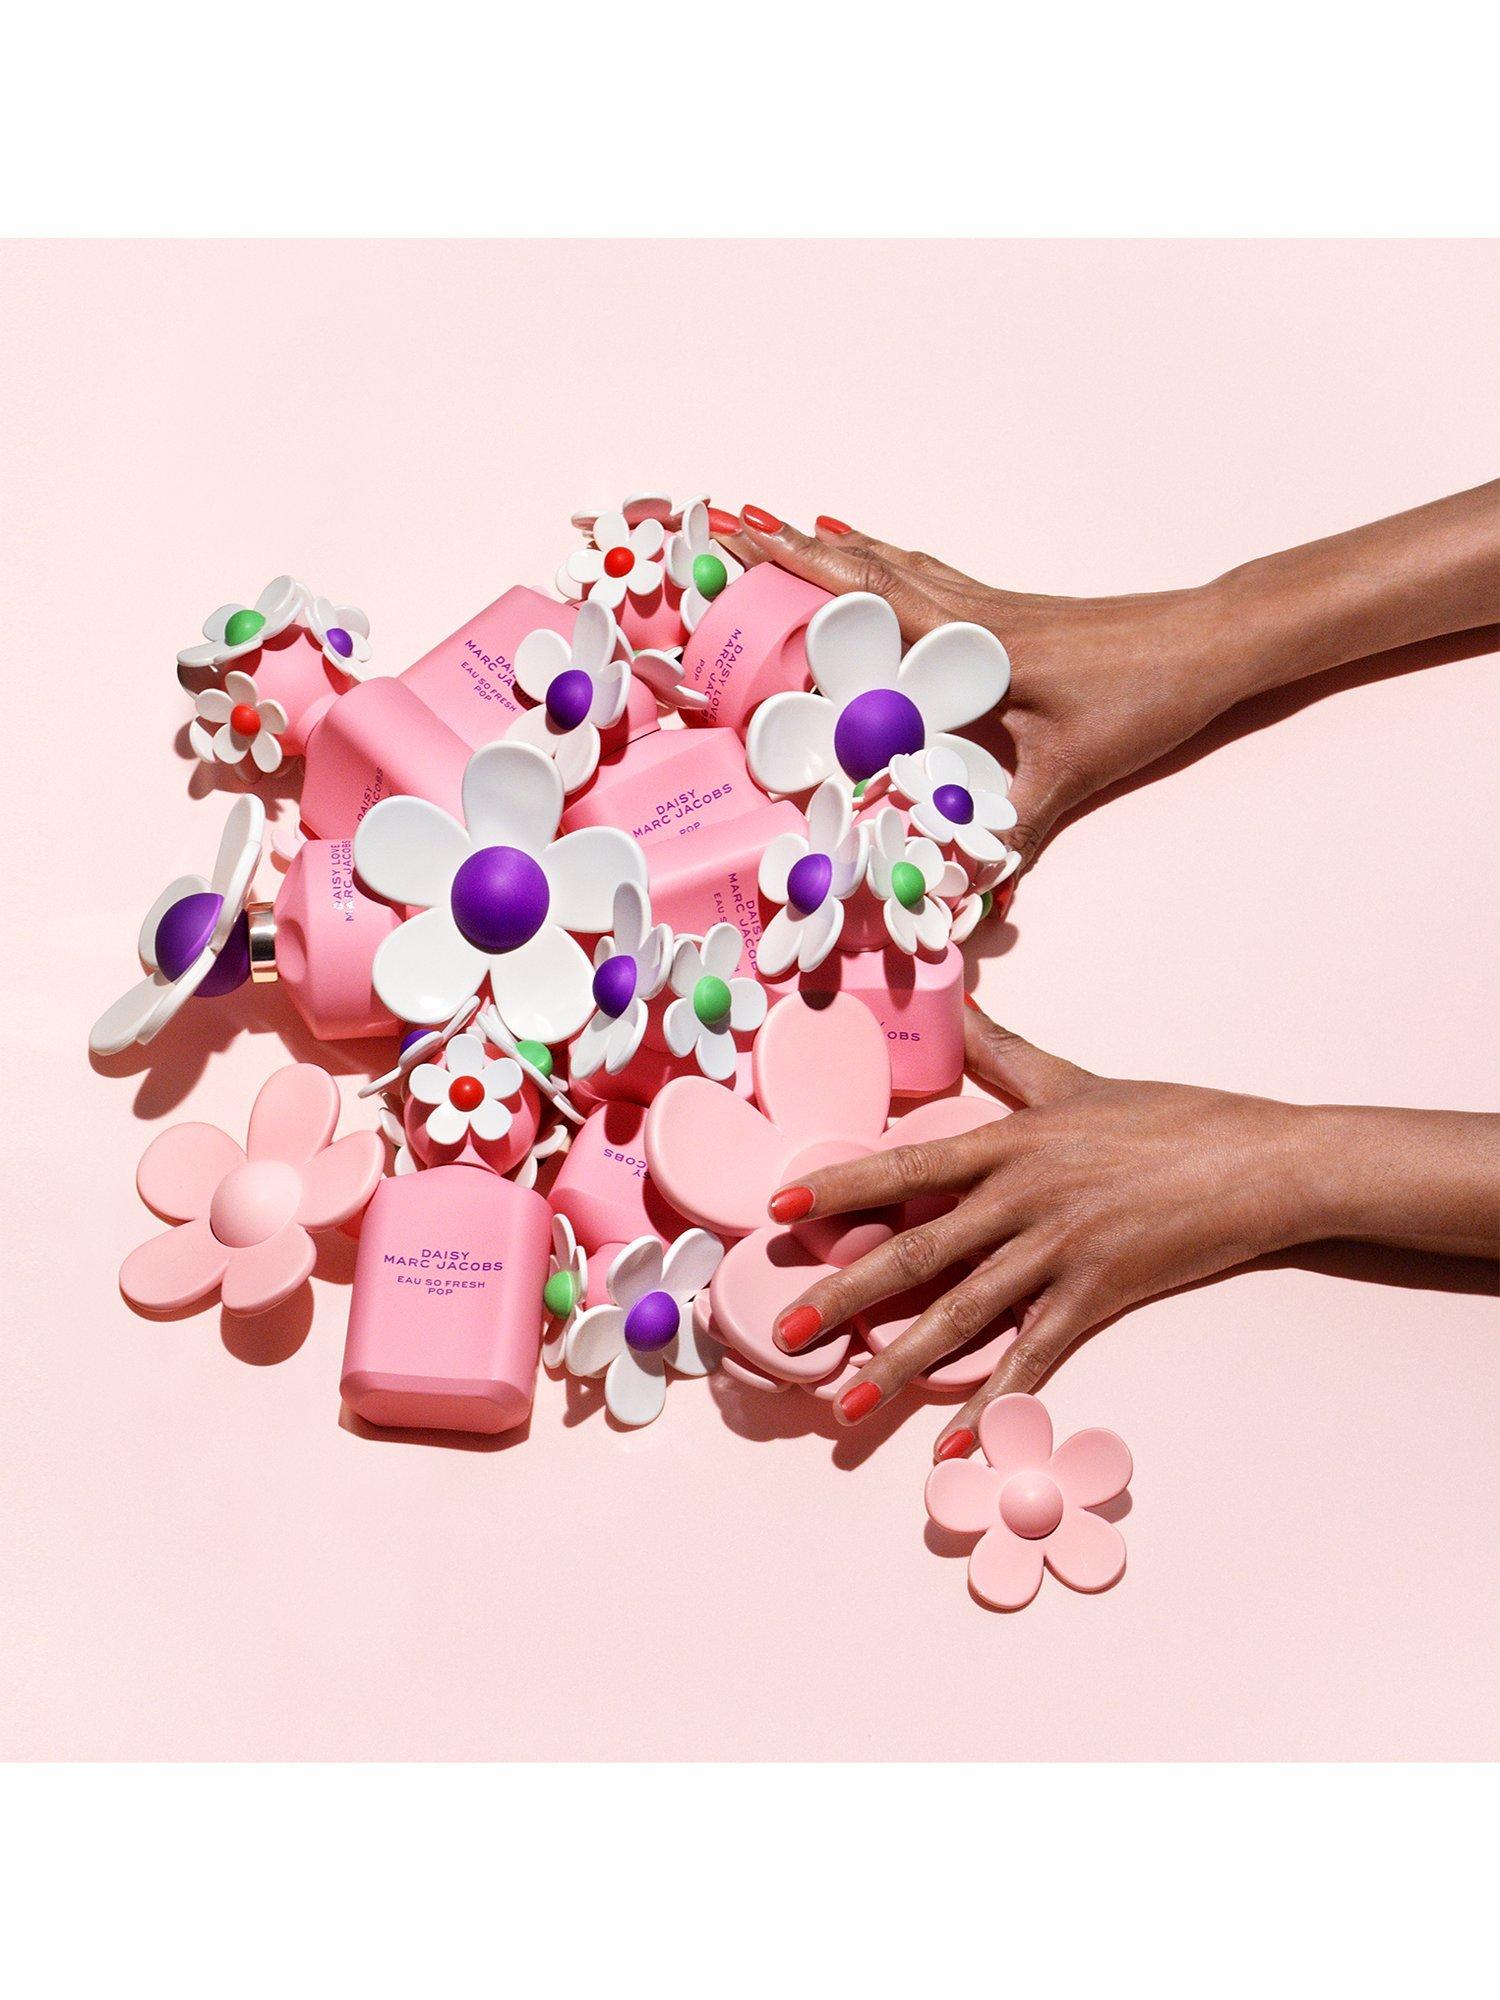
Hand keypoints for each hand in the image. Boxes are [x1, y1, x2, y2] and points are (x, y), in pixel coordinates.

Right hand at [722, 485, 1499, 872]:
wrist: (1208, 646)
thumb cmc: (1140, 701)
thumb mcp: (1068, 774)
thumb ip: (1004, 831)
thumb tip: (955, 891)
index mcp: (967, 643)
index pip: (862, 602)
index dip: (794, 576)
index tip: (733, 549)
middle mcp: (966, 610)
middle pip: (859, 567)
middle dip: (786, 546)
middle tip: (723, 524)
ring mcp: (985, 603)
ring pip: (889, 562)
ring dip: (826, 548)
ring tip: (770, 530)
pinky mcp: (1007, 611)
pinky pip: (923, 576)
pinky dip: (880, 562)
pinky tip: (866, 561)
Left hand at [767, 1004, 1498, 1460]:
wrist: (1263, 1161)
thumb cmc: (1171, 1119)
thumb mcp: (1074, 1079)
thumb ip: (1003, 1051)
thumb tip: (954, 997)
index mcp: (1012, 1141)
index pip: (907, 1167)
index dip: (841, 1189)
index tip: (780, 1209)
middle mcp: (1024, 1196)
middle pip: (916, 1252)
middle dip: (842, 1296)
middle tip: (783, 1334)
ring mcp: (1061, 1249)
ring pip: (962, 1315)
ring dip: (898, 1366)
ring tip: (843, 1406)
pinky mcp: (1099, 1294)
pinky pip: (1033, 1358)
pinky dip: (994, 1405)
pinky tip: (955, 1446)